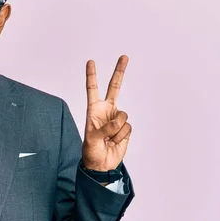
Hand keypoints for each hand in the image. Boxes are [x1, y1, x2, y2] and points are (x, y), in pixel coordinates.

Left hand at [82, 55, 131, 170]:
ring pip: (123, 116)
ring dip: (116, 130)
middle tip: (124, 56)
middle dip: (119, 72)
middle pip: (114, 88)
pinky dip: (122, 136)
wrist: (102, 164)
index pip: (92, 89)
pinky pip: (128, 128)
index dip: (91, 75)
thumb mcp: (92, 140)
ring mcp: (117, 118)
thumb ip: (103, 129)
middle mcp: (107, 110)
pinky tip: (115, 141)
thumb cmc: (91, 150)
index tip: (90, 61)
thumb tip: (117, 122)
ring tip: (108, 138)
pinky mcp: (126, 128)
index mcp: (93, 110)